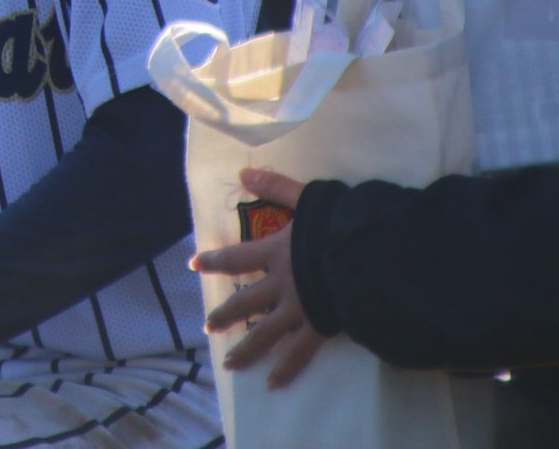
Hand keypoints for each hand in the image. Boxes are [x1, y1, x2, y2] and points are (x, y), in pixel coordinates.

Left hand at [190, 169, 327, 389]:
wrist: (365, 255)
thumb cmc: (339, 224)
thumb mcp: (307, 198)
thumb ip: (276, 187)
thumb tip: (243, 174)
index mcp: (276, 251)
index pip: (236, 257)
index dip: (214, 260)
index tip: (192, 264)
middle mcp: (281, 283)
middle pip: (245, 301)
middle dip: (225, 314)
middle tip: (208, 326)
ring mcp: (298, 309)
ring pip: (265, 333)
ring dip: (246, 348)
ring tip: (229, 363)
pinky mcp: (320, 328)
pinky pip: (299, 353)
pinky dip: (287, 369)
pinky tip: (273, 384)